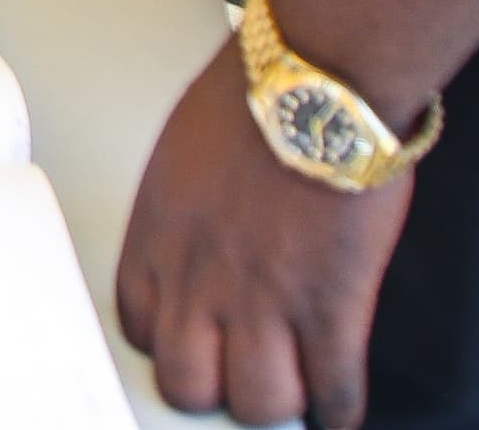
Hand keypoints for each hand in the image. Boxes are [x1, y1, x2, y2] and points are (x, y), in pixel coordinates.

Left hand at [118, 41, 413, 427]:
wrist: (316, 82)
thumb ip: (183, 208)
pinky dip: (339, 409)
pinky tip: (338, 407)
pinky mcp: (331, 304)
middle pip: (187, 382)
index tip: (189, 345)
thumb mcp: (182, 151)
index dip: (168, 345)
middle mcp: (201, 277)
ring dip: (276, 402)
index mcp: (159, 235)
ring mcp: (266, 298)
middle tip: (236, 377)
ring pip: (257, 401)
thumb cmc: (254, 95)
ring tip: (291, 389)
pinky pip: (333, 389)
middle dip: (213, 389)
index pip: (140, 326)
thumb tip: (199, 236)